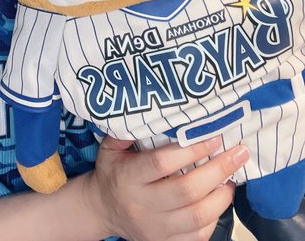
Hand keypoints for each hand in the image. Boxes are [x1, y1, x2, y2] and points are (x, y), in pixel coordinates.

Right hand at [83, 135, 248, 240]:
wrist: (102, 210)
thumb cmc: (112, 172)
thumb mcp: (110, 148)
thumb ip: (126, 131)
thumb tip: (151, 113)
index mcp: (128, 177)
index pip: (162, 163)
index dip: (190, 150)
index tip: (214, 136)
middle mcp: (142, 205)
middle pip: (187, 190)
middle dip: (218, 170)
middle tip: (238, 153)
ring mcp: (155, 228)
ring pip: (197, 216)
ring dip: (222, 196)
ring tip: (232, 177)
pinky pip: (198, 235)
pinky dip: (215, 217)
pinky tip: (219, 199)